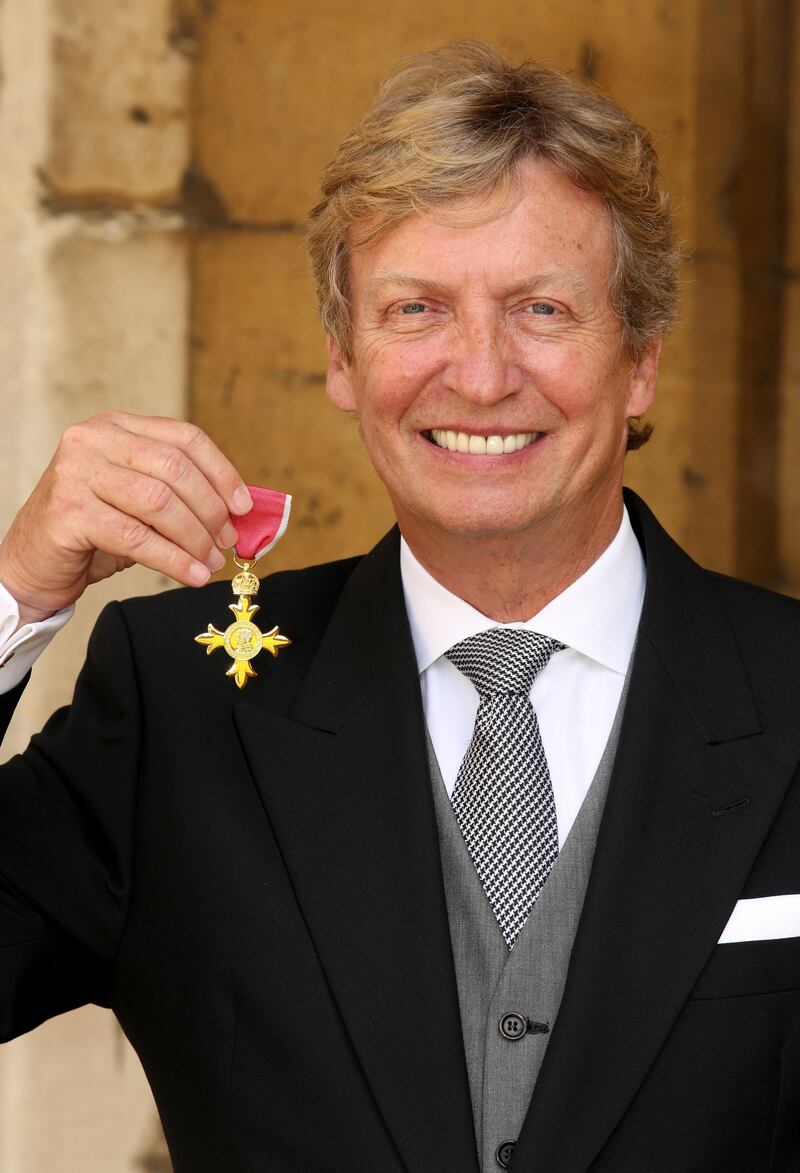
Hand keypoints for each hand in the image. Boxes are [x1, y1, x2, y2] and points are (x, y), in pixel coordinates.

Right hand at [0, 412, 252, 623]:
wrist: (31, 562)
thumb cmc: (91, 531)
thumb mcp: (138, 500)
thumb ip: (178, 493)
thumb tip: (239, 512)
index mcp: (115, 426)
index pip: (183, 437)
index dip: (221, 471)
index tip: (244, 506)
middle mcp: (92, 440)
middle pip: (174, 468)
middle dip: (210, 509)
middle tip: (227, 541)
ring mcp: (76, 472)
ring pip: (158, 502)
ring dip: (194, 538)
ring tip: (211, 562)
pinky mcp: (68, 512)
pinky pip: (136, 538)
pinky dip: (172, 560)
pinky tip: (191, 575)